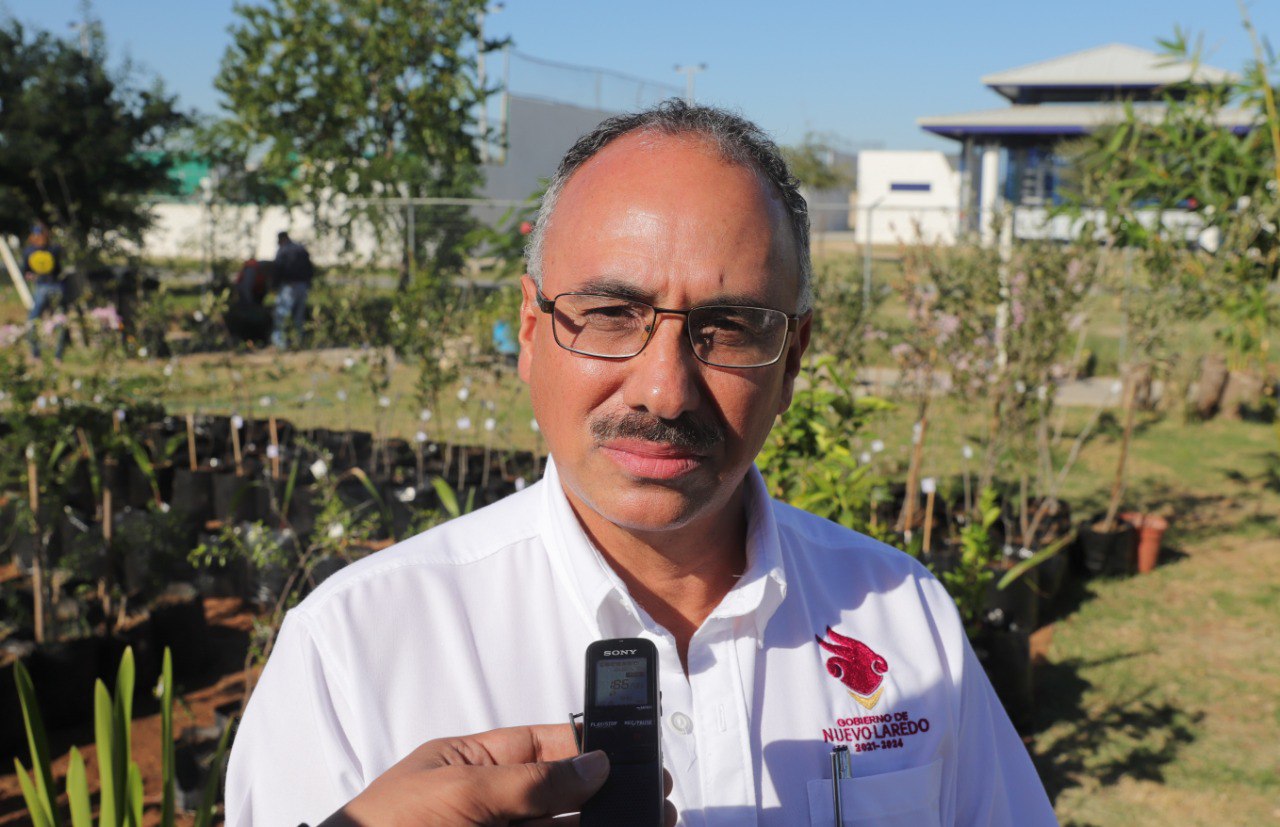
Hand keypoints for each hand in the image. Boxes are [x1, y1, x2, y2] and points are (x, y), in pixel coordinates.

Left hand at [319, 723, 676, 826]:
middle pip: (563, 795)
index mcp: (472, 764)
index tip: (632, 752)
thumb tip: (595, 766)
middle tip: (655, 799)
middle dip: (609, 795)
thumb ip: (530, 780)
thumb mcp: (458, 791)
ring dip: (603, 826)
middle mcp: (489, 805)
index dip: (589, 747)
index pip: (543, 746)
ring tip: (650, 822)